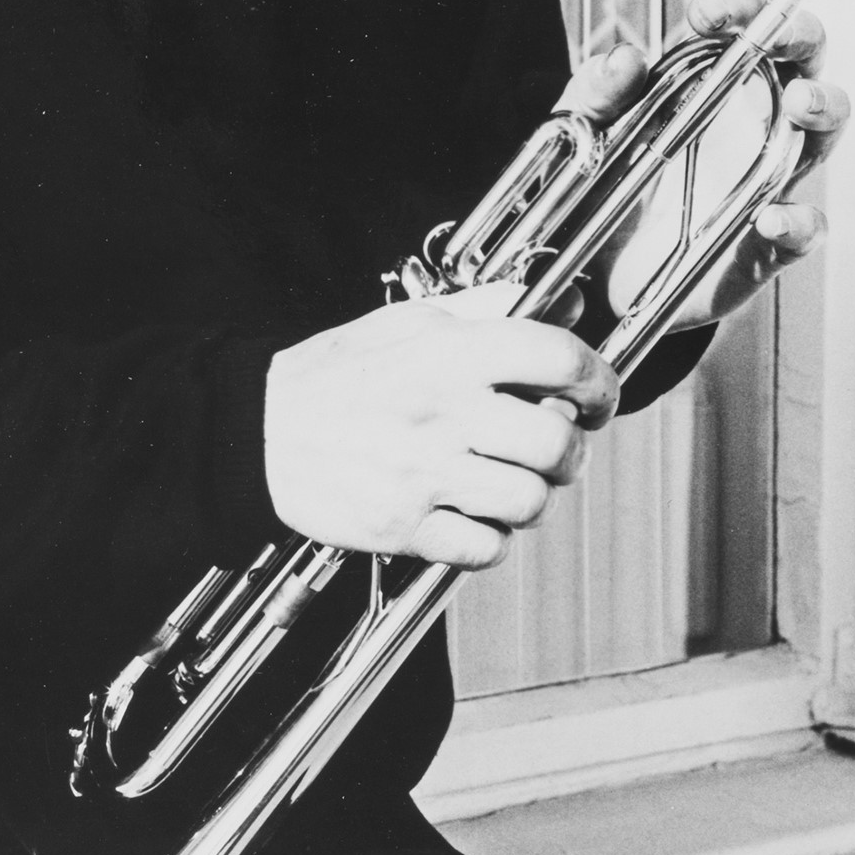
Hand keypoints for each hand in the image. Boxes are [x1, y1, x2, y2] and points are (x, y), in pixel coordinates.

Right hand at [263, 286, 616, 567]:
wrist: (255, 430)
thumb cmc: (329, 376)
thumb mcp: (404, 323)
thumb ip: (482, 313)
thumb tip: (551, 305)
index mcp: (448, 352)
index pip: (558, 358)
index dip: (598, 379)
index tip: (599, 395)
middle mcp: (444, 411)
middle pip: (556, 442)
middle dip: (569, 450)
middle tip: (553, 446)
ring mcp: (426, 473)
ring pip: (529, 502)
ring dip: (529, 496)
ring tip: (505, 482)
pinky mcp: (405, 526)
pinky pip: (485, 548)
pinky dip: (489, 539)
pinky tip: (469, 514)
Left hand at [569, 0, 850, 330]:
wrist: (592, 275)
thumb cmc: (598, 186)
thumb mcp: (580, 133)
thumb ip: (593, 95)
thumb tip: (626, 58)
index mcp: (704, 85)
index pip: (739, 28)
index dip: (737, 7)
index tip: (712, 12)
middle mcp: (747, 123)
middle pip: (801, 64)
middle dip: (800, 38)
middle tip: (780, 37)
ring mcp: (764, 181)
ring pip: (821, 135)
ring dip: (823, 110)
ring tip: (801, 104)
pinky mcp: (763, 245)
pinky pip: (802, 230)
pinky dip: (796, 222)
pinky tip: (770, 219)